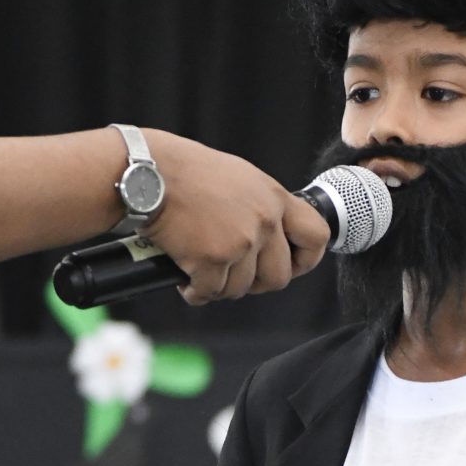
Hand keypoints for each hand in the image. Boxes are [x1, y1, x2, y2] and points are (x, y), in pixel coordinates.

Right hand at [144, 133, 330, 304]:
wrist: (148, 172)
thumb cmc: (187, 174)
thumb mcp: (240, 179)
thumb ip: (262, 208)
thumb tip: (273, 241)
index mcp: (275, 198)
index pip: (316, 236)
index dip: (306, 260)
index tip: (292, 266)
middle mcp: (264, 220)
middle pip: (278, 278)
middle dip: (254, 283)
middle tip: (232, 274)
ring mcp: (240, 241)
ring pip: (241, 289)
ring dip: (220, 285)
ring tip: (202, 267)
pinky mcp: (213, 259)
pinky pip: (211, 292)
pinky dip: (196, 291)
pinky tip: (186, 277)